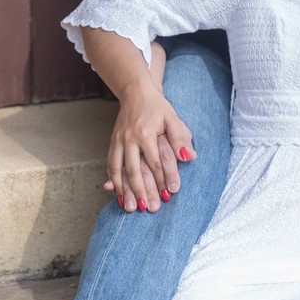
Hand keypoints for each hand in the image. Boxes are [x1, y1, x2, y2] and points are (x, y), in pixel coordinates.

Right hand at [105, 86, 191, 212]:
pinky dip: (113, 180)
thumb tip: (189, 157)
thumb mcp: (173, 118)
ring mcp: (118, 141)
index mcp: (146, 133)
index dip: (162, 180)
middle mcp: (129, 139)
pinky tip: (116, 192)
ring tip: (129, 207)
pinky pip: (110, 164)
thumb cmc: (157, 107)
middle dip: (141, 191)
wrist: (136, 92)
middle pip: (134, 170)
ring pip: (118, 169)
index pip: (155, 162)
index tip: (169, 195)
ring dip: (124, 189)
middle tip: (148, 208)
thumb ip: (180, 137)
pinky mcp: (112, 142)